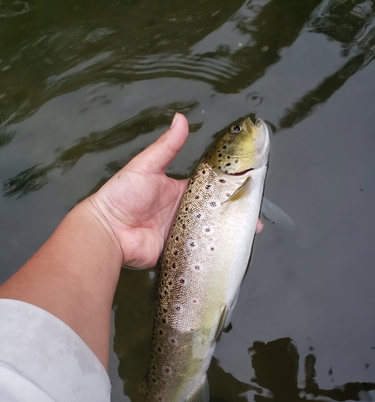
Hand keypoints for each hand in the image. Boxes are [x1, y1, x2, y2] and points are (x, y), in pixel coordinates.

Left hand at [83, 113, 263, 269]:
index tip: (248, 184)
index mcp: (179, 191)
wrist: (108, 232)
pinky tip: (233, 248)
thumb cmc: (122, 195)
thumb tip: (180, 118)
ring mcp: (183, 232)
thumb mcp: (146, 167)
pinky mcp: (179, 250)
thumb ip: (166, 146)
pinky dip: (215, 249)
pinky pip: (201, 250)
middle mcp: (184, 211)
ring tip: (251, 230)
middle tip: (255, 213)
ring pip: (212, 231)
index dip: (228, 186)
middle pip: (215, 211)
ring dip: (230, 231)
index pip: (209, 187)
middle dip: (234, 212)